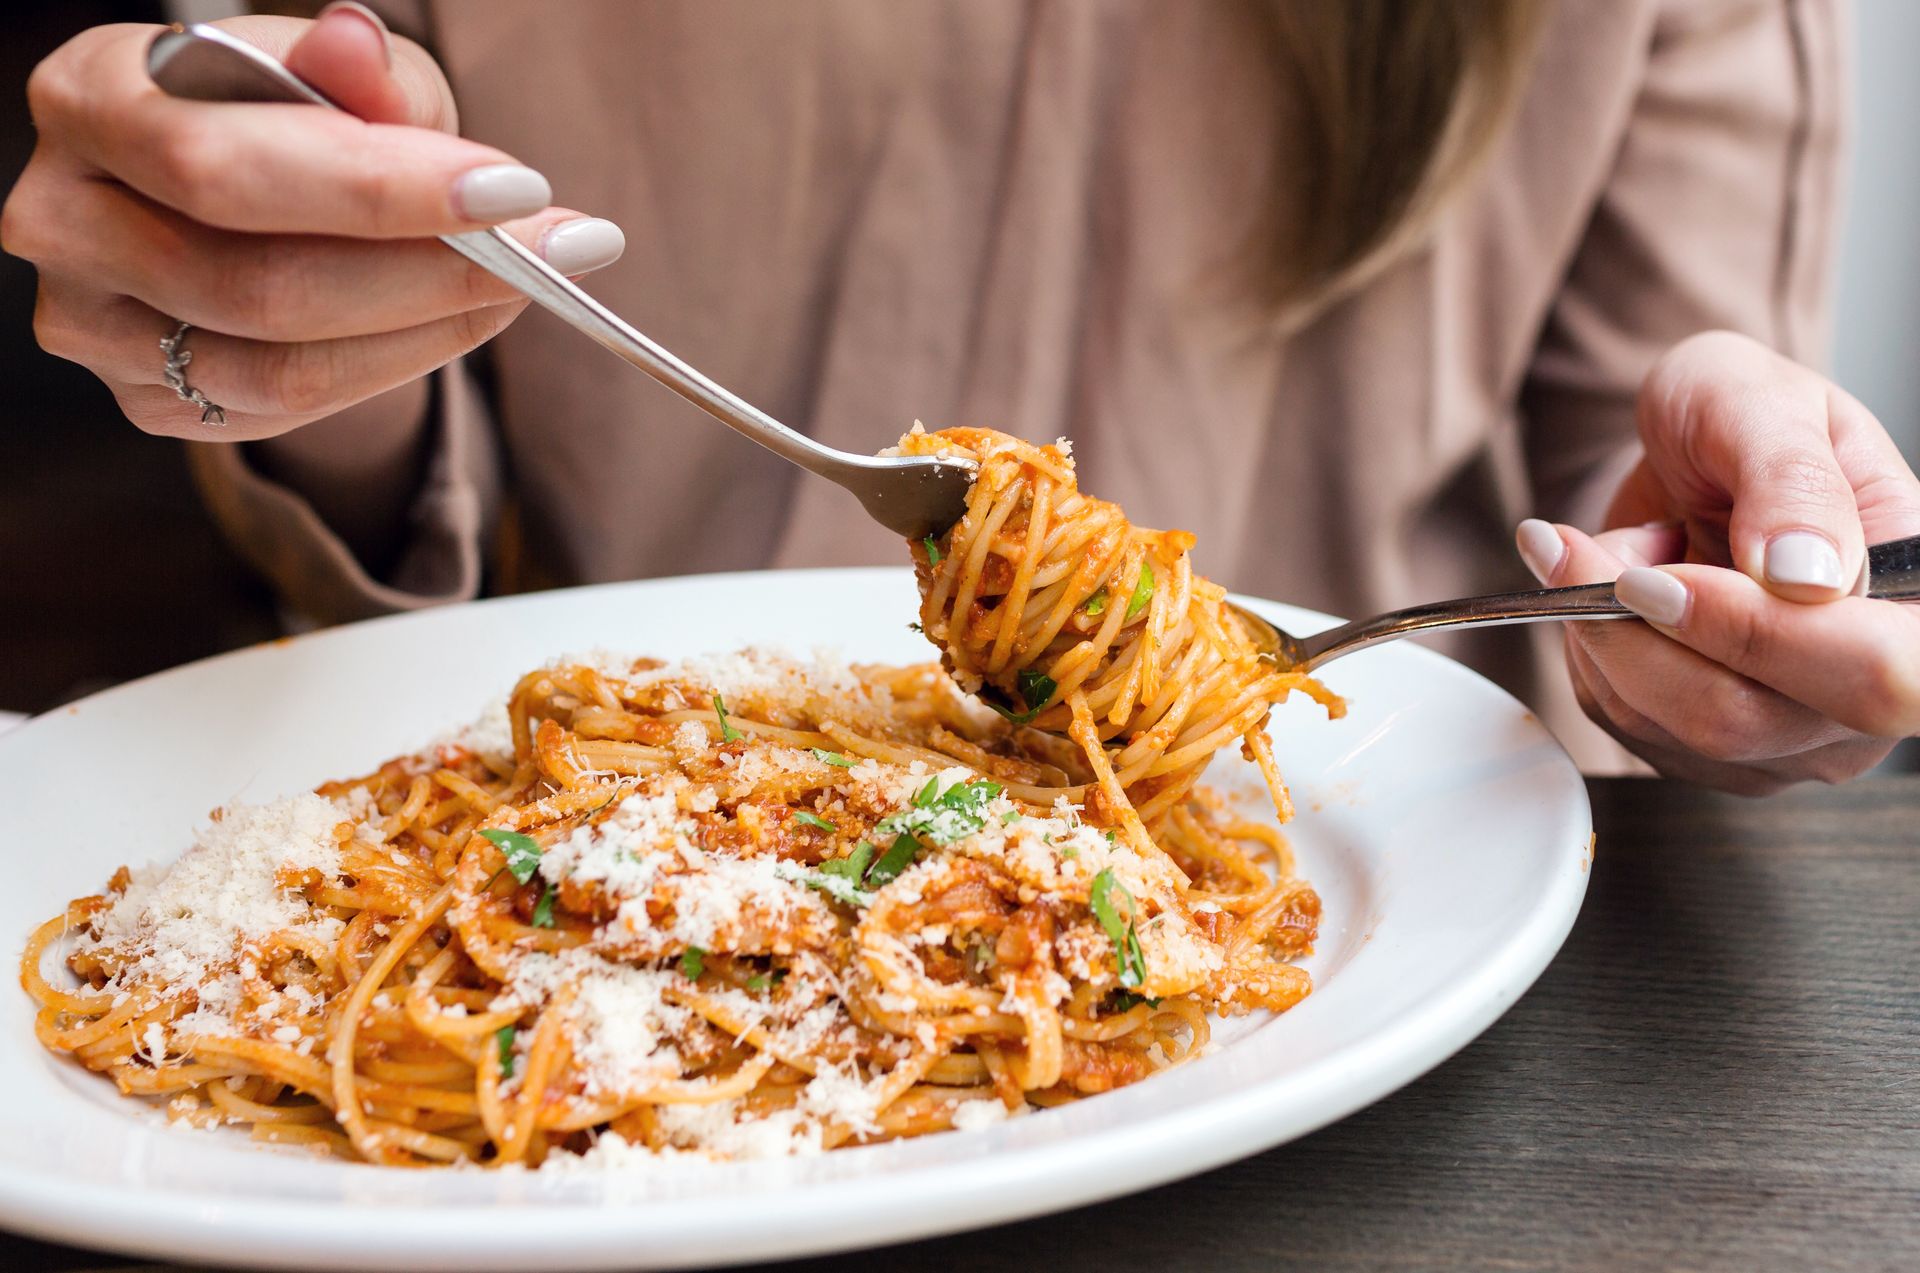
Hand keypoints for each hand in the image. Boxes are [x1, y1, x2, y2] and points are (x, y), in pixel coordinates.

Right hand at [0, 5, 624, 441]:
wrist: (250, 194)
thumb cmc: (286, 113)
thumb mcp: (337, 72)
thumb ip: (356, 72)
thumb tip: (356, 45)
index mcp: (90, 98)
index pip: (227, 165)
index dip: (382, 189)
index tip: (517, 190)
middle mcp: (65, 218)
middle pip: (261, 283)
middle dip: (432, 270)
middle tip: (551, 249)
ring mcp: (96, 324)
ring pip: (284, 362)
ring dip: (431, 329)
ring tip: (523, 284)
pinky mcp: (149, 400)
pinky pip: (289, 406)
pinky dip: (395, 367)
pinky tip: (456, 322)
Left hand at [1516, 331, 1919, 793]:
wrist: (1687, 455)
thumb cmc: (1740, 419)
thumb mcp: (1761, 404)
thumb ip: (1791, 480)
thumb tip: (1807, 574)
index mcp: (1916, 600)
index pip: (1874, 673)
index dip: (1756, 635)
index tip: (1653, 574)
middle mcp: (1865, 688)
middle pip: (1743, 717)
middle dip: (1638, 630)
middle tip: (1577, 549)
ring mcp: (1788, 733)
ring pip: (1668, 726)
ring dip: (1601, 631)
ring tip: (1607, 551)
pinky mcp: (1709, 747)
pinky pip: (1625, 721)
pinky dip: (1590, 650)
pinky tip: (1606, 595)